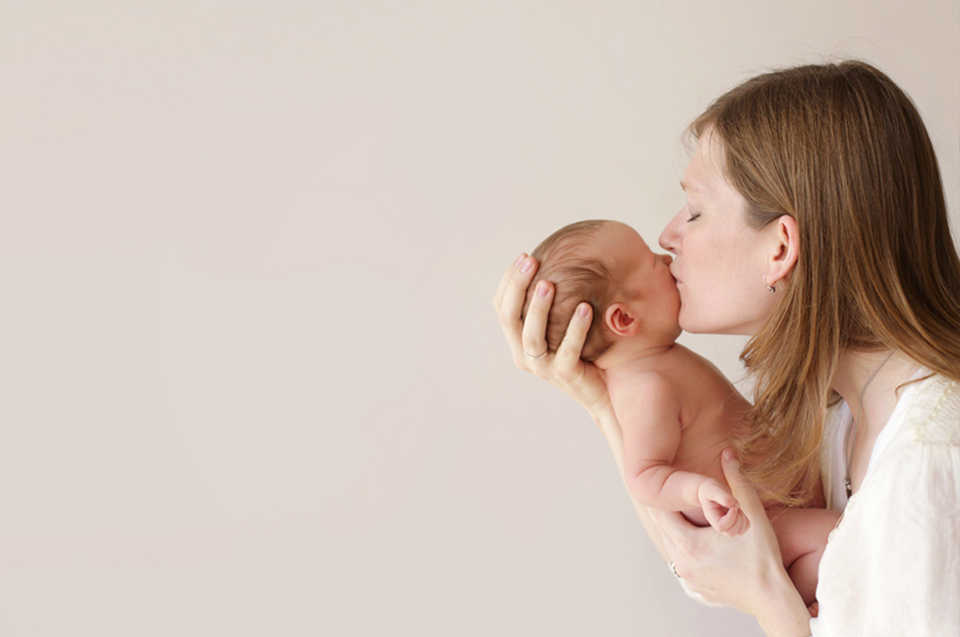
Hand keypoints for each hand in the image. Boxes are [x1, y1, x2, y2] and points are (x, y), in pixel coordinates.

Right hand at [492, 254, 610, 414]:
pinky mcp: (565, 377)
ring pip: (531, 336)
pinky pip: (567, 352)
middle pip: (509, 318)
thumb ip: (553, 303)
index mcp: (518, 340)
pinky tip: (585, 308)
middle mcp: (524, 354)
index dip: (509, 281)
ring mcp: (543, 368)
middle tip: (531, 261)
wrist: (605, 391)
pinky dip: (575, 329)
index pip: (502, 307)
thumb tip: (555, 260)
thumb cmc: (584, 352)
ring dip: (538, 307)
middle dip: (517, 286)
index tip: (524, 256)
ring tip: (548, 283)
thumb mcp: (561, 325)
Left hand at [652, 449, 808, 635]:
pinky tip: (704, 542)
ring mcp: (688, 578)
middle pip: (663, 528)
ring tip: (695, 517)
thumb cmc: (763, 559)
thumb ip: (737, 481)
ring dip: (678, 530)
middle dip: (673, 511)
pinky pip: (682, 563)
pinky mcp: (696, 589)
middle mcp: (682, 563)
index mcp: (688, 544)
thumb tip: (728, 452)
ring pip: (671, 546)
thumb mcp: (751, 514)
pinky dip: (687, 550)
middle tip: (686, 497)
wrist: (772, 599)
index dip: (669, 496)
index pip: (660, 512)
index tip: (679, 486)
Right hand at [698, 478, 745, 536]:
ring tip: (736, 508)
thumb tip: (732, 504)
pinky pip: (745, 527)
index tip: (734, 507)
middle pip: (730, 533)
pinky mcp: (735, 523)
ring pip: (739, 532)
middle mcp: (718, 524)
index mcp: (711, 517)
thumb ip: (722, 496)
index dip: (730, 519)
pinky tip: (739, 511)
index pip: (721, 527)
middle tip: (735, 507)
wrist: (712, 489)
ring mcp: (727, 525)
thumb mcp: (713, 489)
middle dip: (737, 520)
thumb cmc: (711, 489)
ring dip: (742, 519)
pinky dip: (746, 520)